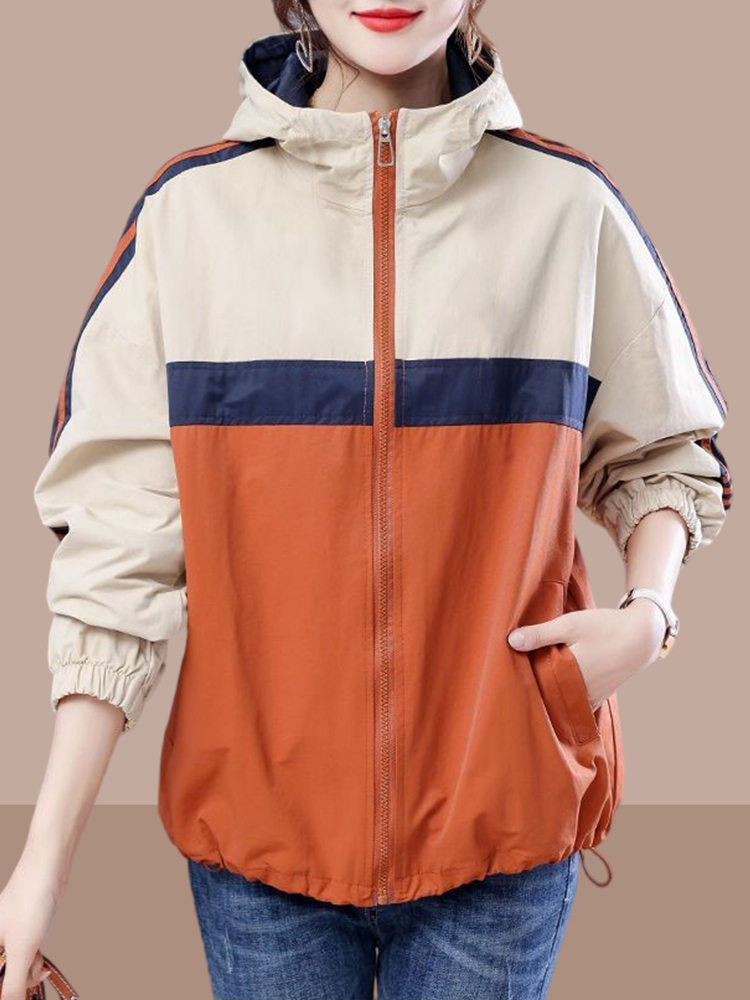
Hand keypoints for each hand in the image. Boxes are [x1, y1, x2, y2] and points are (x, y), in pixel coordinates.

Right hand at [0, 838, 67, 997]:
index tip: (16, 992)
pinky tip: (41, 957)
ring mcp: (3, 940)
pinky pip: (22, 959)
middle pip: (1, 979)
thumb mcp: (21, 950)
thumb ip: (13, 986)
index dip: (4, 991)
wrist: (48, 869)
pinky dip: (33, 962)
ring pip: (13, 971)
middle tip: (30, 974)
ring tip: (37, 959)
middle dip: (17, 982)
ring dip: (29, 971)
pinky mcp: (19, 935)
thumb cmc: (30, 900)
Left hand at [507, 598, 666, 710]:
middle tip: (512, 686)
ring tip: (529, 687)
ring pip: (560, 702)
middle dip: (531, 691)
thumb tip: (511, 641)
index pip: (536, 685)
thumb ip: (541, 634)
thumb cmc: (604, 627)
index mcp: (570, 674)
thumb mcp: (570, 624)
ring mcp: (591, 698)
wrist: (641, 636)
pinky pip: (574, 705)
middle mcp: (581, 691)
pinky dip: (563, 699)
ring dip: (547, 696)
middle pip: (547, 696)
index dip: (521, 681)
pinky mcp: (598, 698)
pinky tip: (552, 690)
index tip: (506, 677)